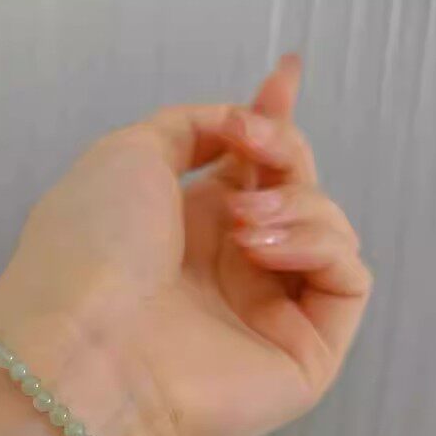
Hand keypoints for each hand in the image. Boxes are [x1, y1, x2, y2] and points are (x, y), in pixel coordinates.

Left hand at [0, 55, 370, 435]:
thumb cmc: (91, 251)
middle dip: (284, 149)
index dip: (271, 126)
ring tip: (243, 224)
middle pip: (294, 190)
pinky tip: (264, 251)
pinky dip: (319, 247)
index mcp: (185, 229)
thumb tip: (231, 125)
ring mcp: (266, 314)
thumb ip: (185, 130)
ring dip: (297, 201)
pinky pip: (347, 280)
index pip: (250, 172)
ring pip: (327, 230)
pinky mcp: (302, 355)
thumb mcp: (126, 158)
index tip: (281, 79)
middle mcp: (228, 271)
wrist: (87, 352)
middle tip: (252, 143)